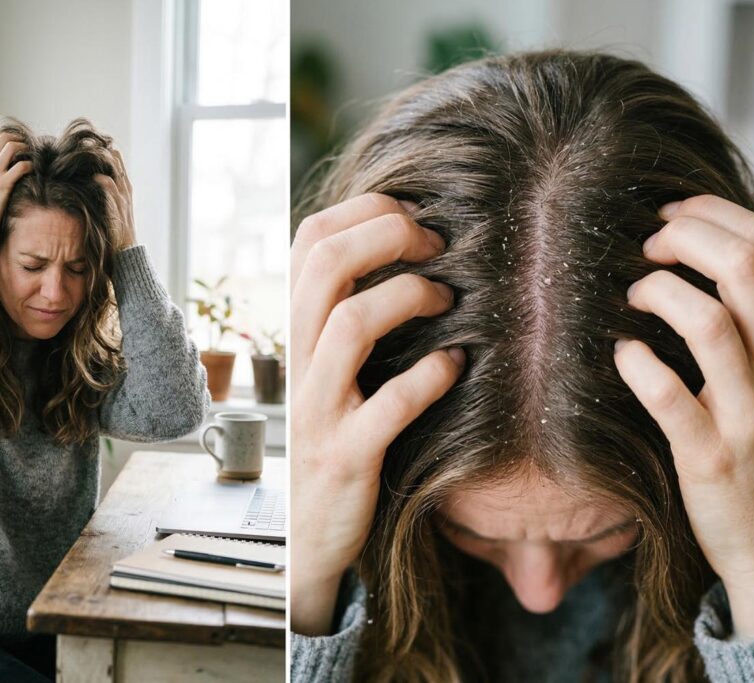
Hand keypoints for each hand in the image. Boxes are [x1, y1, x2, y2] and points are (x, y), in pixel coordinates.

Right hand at [0, 133, 31, 228]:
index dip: (11, 144)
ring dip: (26, 148)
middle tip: (30, 147)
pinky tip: (35, 170)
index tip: (22, 150)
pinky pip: (21, 167)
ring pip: (11, 147)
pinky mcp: (3, 184)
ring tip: (35, 155)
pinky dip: (31, 165)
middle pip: (3, 139)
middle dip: (20, 139)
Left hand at [95, 148, 135, 253]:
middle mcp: (126, 194)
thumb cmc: (114, 239)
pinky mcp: (120, 213)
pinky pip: (114, 194)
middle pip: (118, 165)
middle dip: (105, 152)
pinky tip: (96, 178)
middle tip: (91, 139)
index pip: (117, 165)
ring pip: (118, 175)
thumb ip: (101, 201)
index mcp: (123, 193)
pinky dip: (105, 184)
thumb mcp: (108, 215)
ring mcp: (124, 203)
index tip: (92, 143)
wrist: (127, 259)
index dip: (106, 153)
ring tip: (94, 151)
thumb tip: (85, 188)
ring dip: (106, 163)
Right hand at [290, 193, 464, 634]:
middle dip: (391, 236)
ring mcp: (318, 409)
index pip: (310, 238)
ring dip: (410, 297)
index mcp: (295, 330)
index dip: (365, 211)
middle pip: (326, 264)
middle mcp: (298, 360)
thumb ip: (346, 311)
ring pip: (350, 324)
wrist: (308, 532)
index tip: (416, 218)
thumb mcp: (328, 367)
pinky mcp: (346, 455)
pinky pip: (390, 404)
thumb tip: (403, 245)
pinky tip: (458, 366)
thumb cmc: (334, 434)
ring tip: (448, 300)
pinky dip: (432, 376)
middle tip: (438, 245)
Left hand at [614, 194, 753, 639]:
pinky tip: (621, 354)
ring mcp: (752, 415)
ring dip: (658, 292)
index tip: (671, 216)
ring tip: (631, 294)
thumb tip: (703, 257)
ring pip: (711, 324)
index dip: (713, 215)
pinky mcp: (711, 457)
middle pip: (745, 269)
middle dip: (685, 237)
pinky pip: (671, 398)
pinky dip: (638, 365)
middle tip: (645, 247)